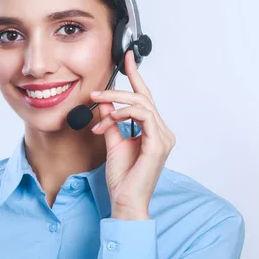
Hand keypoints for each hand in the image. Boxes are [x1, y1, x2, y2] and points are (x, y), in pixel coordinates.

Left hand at [90, 50, 175, 220]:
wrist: (125, 201)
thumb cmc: (122, 178)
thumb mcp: (112, 142)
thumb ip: (111, 122)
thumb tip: (104, 103)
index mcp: (153, 131)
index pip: (144, 98)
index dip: (136, 76)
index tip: (126, 58)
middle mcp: (161, 132)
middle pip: (143, 98)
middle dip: (118, 90)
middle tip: (96, 92)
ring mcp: (163, 137)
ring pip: (142, 104)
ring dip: (116, 101)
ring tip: (97, 104)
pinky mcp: (158, 143)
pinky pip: (143, 116)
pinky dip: (124, 113)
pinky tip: (110, 118)